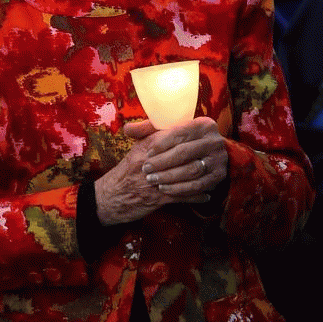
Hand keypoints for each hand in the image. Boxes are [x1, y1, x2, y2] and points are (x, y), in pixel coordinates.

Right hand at [94, 117, 227, 225]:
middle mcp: (152, 160)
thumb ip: (152, 132)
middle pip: (185, 154)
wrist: (110, 196)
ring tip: (212, 174)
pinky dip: (197, 196)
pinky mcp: (158, 198)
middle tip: (212, 156)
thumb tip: (174, 123)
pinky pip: (184, 196)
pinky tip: (206, 195)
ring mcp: (156, 180)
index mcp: (148, 145)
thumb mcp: (138, 147)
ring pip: (187, 174)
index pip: (176, 135)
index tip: (206, 136)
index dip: (193, 135)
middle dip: (200, 155)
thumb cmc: (127, 170)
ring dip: (202, 175)